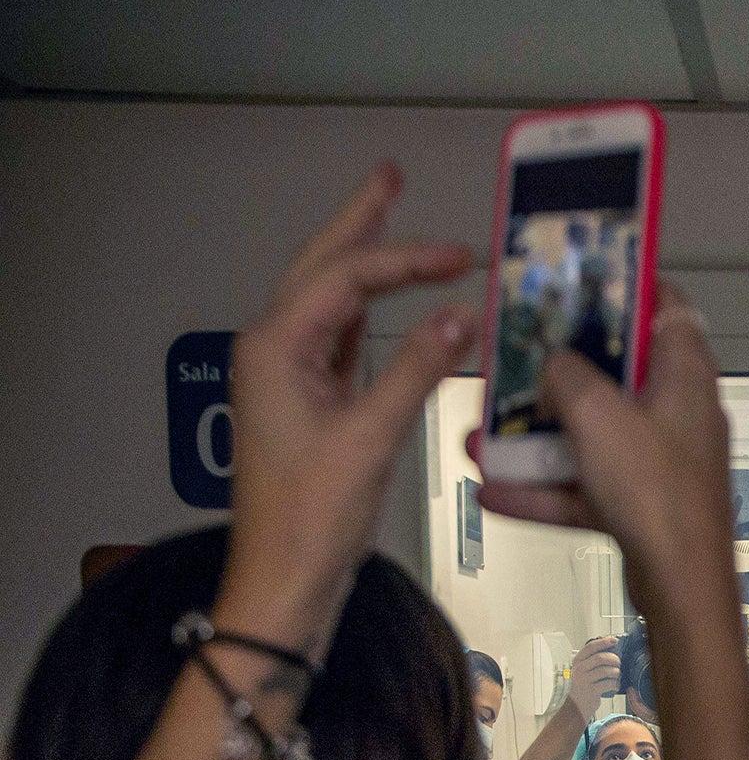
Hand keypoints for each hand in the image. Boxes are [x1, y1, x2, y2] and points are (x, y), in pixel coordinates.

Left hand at [218, 164, 475, 651]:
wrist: (284, 583)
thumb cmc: (314, 517)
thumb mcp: (371, 437)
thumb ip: (418, 369)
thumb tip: (463, 314)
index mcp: (276, 348)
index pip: (348, 278)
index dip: (408, 259)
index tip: (464, 255)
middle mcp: (273, 351)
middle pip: (322, 269)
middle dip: (359, 223)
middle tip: (391, 176)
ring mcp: (286, 379)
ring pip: (328, 301)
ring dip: (362, 263)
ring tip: (391, 223)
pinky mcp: (305, 406)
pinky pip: (337, 341)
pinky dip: (367, 315)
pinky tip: (385, 304)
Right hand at [478, 283, 734, 609]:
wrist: (681, 584)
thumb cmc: (653, 488)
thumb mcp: (598, 415)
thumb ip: (567, 375)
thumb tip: (553, 362)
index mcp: (685, 376)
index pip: (668, 308)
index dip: (630, 287)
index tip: (585, 280)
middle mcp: (679, 413)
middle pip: (619, 375)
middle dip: (562, 370)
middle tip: (516, 358)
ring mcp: (662, 463)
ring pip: (595, 437)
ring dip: (540, 436)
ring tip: (484, 431)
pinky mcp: (644, 506)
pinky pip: (588, 487)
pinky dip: (545, 490)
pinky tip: (492, 491)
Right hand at [568, 636, 620, 721]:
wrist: (574, 707)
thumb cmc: (582, 687)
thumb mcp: (583, 671)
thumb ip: (592, 661)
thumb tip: (611, 651)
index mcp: (577, 662)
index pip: (591, 647)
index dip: (604, 642)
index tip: (614, 640)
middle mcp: (579, 669)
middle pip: (601, 658)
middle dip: (614, 659)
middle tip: (618, 663)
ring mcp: (585, 680)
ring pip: (607, 670)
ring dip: (616, 672)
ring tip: (616, 675)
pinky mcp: (591, 691)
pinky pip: (609, 683)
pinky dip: (615, 683)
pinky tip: (614, 685)